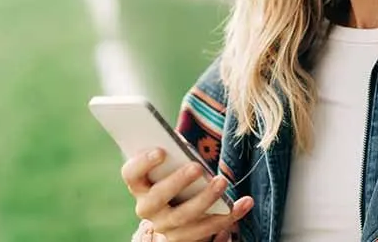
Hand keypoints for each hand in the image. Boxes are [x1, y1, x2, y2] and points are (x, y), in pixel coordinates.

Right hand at [122, 148, 253, 241]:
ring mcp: (166, 226)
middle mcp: (147, 208)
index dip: (142, 162)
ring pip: (185, 217)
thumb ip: (174, 154)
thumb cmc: (174, 176)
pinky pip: (209, 230)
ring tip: (222, 181)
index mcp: (139, 186)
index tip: (161, 151)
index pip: (131, 174)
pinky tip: (246, 202)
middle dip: (177, 181)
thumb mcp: (170, 165)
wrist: (174, 214)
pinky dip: (230, 215)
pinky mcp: (185, 238)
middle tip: (197, 167)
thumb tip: (183, 145)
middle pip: (158, 198)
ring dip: (205, 199)